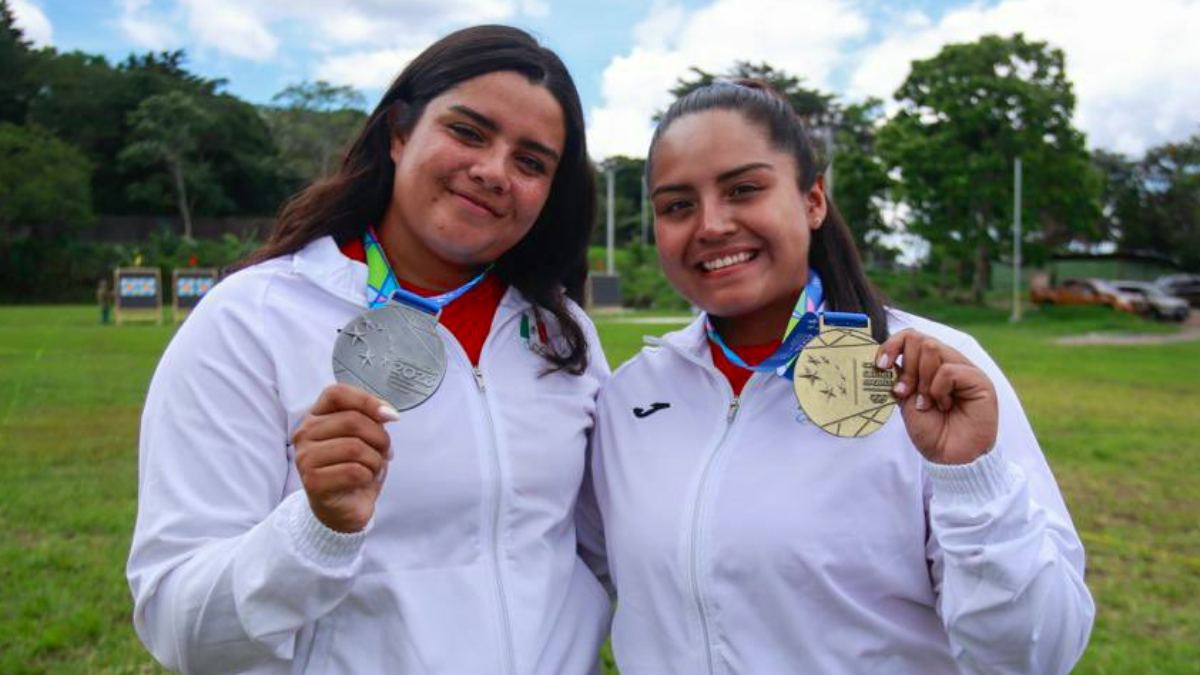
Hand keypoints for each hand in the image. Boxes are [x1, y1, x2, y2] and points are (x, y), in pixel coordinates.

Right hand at [292, 384, 399, 532]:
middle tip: (385, 452)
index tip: (390, 416)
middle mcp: (304, 434)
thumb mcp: (365, 438)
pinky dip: (368, 476)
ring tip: (372, 469)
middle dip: (379, 437)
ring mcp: (305, 458)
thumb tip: (388, 414)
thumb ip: (371, 419)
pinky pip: (354, 471)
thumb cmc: (353, 469)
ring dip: (375, 460)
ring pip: (355, 447)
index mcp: (315, 417)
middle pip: (352, 420)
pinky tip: (363, 481)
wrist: (342, 509)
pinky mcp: (312, 482)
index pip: (337, 393)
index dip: (367, 401)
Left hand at [876, 330, 997, 464]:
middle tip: (908, 392)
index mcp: (931, 365)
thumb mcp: (907, 401)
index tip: (880, 366)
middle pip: (918, 338)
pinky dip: (938, 390)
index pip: (910, 336)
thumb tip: (887, 358)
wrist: (950, 458)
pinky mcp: (978, 380)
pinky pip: (947, 370)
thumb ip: (900, 377)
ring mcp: (964, 368)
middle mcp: (948, 361)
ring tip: (927, 403)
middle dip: (906, 368)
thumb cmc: (932, 432)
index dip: (891, 345)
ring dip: (921, 380)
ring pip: (931, 349)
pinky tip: (945, 406)